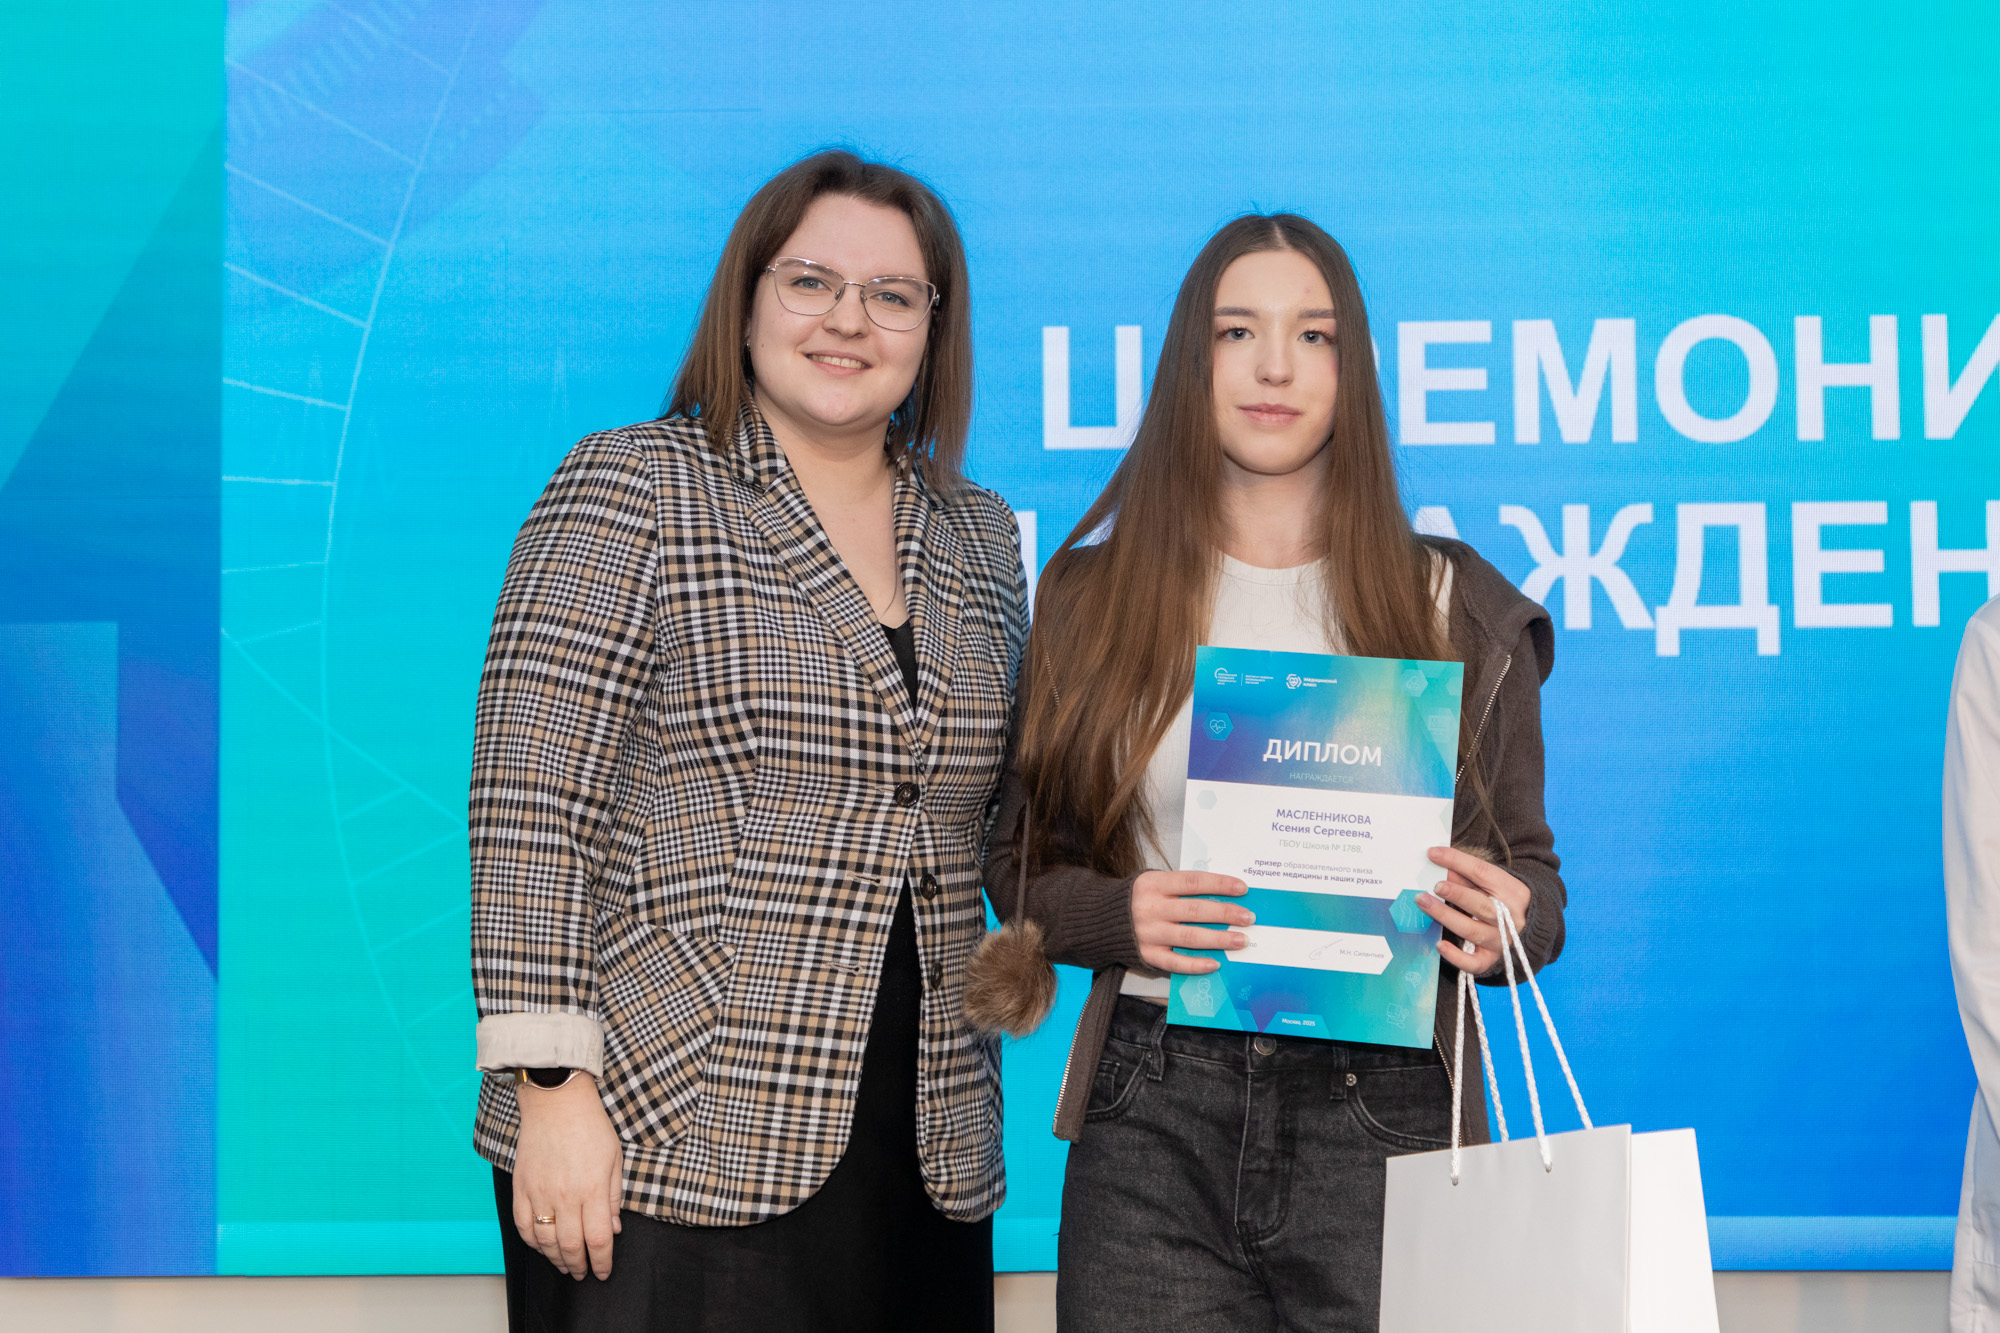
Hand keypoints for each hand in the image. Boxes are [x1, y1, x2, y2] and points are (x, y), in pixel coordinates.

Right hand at [511, 1075, 623, 1279]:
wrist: (556, 1101)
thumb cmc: (590, 1125)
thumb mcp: (614, 1159)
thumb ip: (613, 1197)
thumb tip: (613, 1229)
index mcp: (592, 1190)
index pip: (597, 1240)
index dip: (602, 1262)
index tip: (604, 1271)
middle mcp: (565, 1197)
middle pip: (571, 1247)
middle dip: (579, 1266)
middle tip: (583, 1273)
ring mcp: (540, 1193)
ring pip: (545, 1242)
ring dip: (556, 1259)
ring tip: (564, 1265)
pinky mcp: (521, 1188)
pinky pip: (523, 1226)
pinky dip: (532, 1243)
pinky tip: (542, 1246)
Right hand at [1132, 870, 1253, 973]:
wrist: (1098, 919)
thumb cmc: (1136, 899)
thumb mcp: (1152, 882)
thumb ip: (1180, 887)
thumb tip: (1221, 894)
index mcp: (1153, 884)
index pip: (1193, 882)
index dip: (1219, 884)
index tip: (1243, 888)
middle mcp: (1151, 908)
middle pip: (1195, 910)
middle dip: (1226, 913)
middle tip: (1248, 917)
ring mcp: (1149, 933)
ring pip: (1190, 937)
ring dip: (1219, 939)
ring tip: (1241, 940)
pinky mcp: (1147, 954)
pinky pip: (1175, 963)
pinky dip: (1196, 964)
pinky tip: (1215, 963)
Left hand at [1418, 846, 1532, 977]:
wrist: (1532, 931)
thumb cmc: (1504, 901)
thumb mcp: (1493, 884)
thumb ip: (1469, 877)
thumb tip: (1440, 865)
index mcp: (1513, 892)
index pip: (1483, 873)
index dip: (1457, 861)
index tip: (1432, 853)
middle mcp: (1510, 918)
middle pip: (1480, 905)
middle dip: (1456, 894)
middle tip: (1434, 885)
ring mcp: (1501, 941)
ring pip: (1471, 930)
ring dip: (1445, 916)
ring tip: (1423, 903)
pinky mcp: (1491, 960)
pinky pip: (1473, 963)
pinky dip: (1456, 956)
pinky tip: (1439, 944)